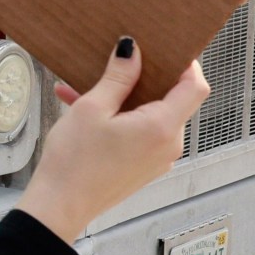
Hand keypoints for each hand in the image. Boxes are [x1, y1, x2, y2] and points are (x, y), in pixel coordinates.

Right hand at [17, 39, 209, 241]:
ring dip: (124, 99)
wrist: (60, 205)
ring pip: (151, 116)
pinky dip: (120, 119)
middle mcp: (168, 144)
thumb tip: (133, 51)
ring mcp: (157, 158)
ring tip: (84, 90)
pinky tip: (86, 112)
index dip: (187, 64)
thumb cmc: (74, 161)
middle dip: (143, 79)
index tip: (167, 48)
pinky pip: (140, 133)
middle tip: (117, 63)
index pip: (194, 87)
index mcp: (161, 127)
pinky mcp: (144, 167)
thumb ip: (118, 77)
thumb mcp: (92, 109)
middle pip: (172, 100)